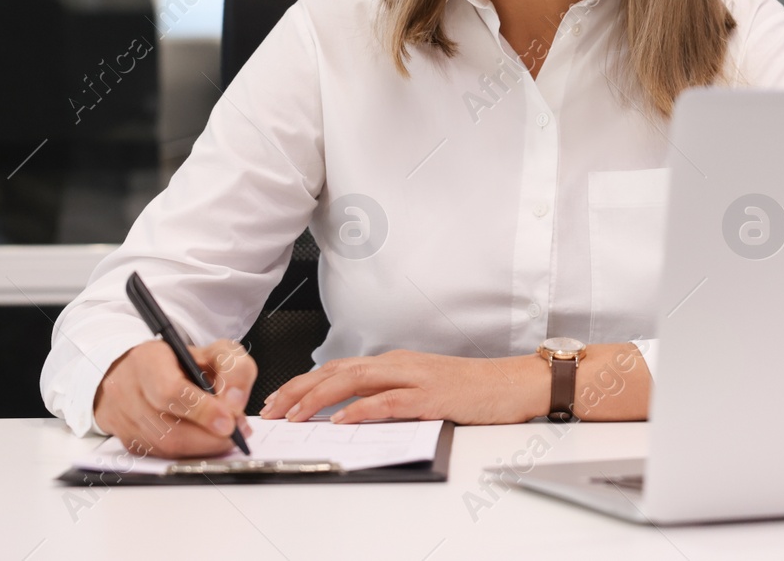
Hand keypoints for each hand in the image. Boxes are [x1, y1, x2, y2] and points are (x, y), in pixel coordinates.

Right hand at [92, 338, 256, 457]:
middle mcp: (128, 391)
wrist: (146, 371)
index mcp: (148, 361)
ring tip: (224, 437)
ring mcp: (124, 420)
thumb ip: (233, 370)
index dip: (202, 410)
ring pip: (165, 448)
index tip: (229, 421)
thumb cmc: (182, 362)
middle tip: (234, 434)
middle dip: (208, 437)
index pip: (170, 391)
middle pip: (168, 430)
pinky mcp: (128, 441)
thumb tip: (235, 404)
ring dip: (202, 448)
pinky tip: (204, 442)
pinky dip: (189, 453)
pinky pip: (161, 456)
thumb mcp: (215, 352)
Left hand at [260, 349, 547, 424]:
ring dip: (319, 398)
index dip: (302, 383)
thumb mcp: (422, 388)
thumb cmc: (471, 390)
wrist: (512, 383)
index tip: (278, 400)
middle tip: (271, 410)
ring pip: (354, 381)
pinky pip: (388, 401)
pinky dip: (361, 410)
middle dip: (298, 390)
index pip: (337, 368)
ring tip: (294, 415)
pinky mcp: (431, 396)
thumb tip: (352, 414)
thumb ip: (390, 394)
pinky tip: (343, 420)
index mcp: (394, 362)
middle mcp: (398, 364)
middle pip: (336, 371)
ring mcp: (414, 377)